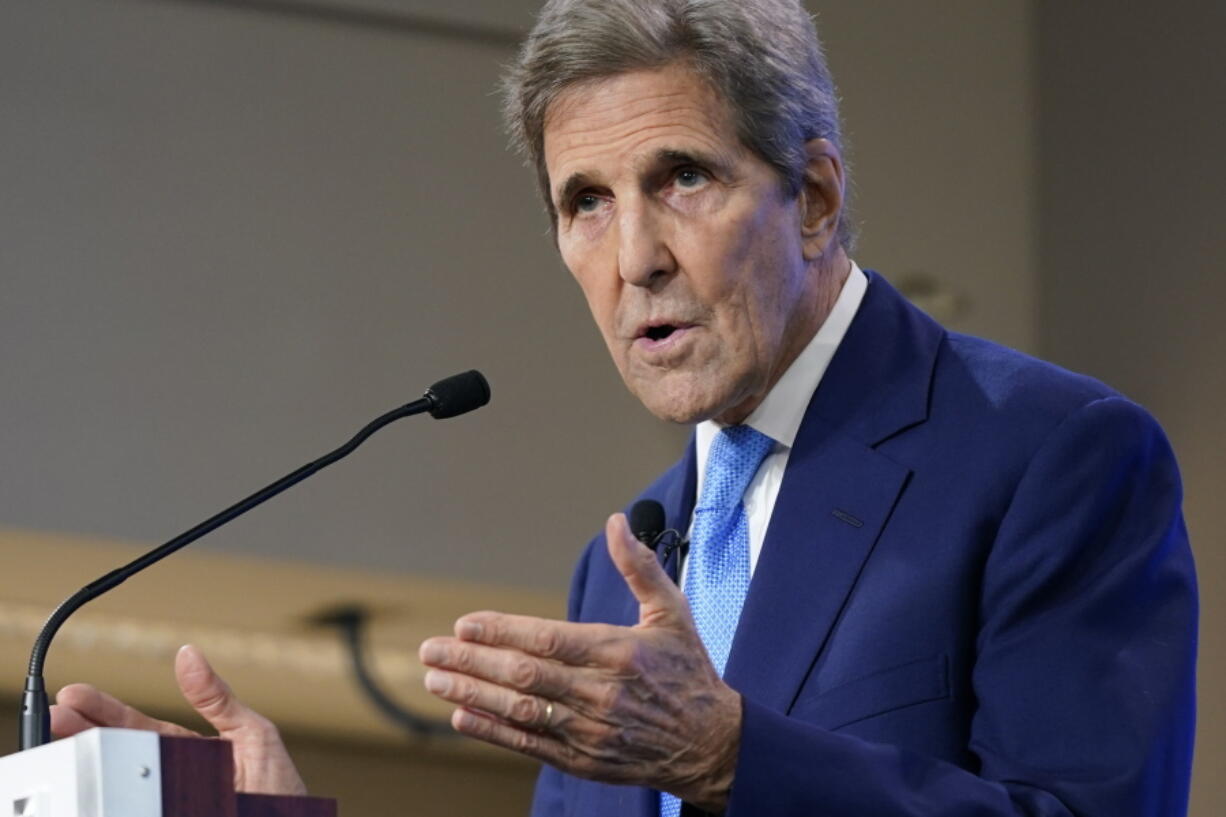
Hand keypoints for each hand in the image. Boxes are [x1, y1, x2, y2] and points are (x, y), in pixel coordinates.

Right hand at [52, 644, 306, 795]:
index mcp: (188, 754)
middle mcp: (173, 781)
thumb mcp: (254, 735)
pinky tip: (104, 793)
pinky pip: (140, 807)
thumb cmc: (280, 792)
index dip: (106, 712)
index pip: (139, 729)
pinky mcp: (172, 815)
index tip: (74, 696)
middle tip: (55, 717)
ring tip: (66, 744)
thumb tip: (188, 654)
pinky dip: (121, 802)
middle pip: (121, 755)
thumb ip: (219, 700)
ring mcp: (168, 802)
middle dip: (86, 734)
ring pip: (124, 788)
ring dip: (95, 766)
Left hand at [420, 513, 741, 812]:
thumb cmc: (688, 672)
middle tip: (432, 648)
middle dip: (473, 660)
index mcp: (620, 652)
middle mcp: (602, 693)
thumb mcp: (672, 612)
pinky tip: (462, 715)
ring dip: (473, 693)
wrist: (710, 744)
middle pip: (525, 675)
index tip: (465, 622)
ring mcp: (590, 731)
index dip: (503, 631)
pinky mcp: (584, 760)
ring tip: (435, 678)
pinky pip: (530, 744)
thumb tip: (617, 522)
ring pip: (521, 710)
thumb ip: (640, 567)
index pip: (550, 639)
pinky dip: (493, 730)